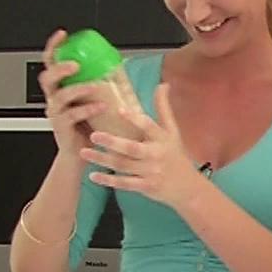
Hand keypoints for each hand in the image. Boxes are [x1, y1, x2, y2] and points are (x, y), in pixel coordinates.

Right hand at [36, 29, 104, 158]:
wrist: (82, 153)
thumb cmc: (89, 124)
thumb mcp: (93, 98)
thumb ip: (99, 83)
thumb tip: (119, 65)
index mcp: (60, 86)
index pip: (51, 62)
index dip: (54, 47)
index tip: (63, 35)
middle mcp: (54, 97)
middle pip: (47, 77)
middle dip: (60, 68)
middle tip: (75, 65)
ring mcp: (56, 112)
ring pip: (59, 96)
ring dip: (77, 88)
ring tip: (94, 86)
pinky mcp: (61, 127)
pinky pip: (71, 115)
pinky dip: (87, 108)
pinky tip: (101, 106)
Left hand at [81, 83, 208, 209]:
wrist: (187, 187)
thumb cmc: (175, 154)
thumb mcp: (172, 130)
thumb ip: (163, 108)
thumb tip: (163, 84)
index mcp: (162, 138)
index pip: (148, 126)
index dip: (135, 119)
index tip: (119, 110)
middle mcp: (156, 154)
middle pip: (132, 148)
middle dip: (112, 142)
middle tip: (93, 135)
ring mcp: (151, 172)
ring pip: (123, 165)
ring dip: (102, 160)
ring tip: (83, 152)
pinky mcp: (145, 186)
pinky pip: (124, 183)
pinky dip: (108, 180)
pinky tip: (93, 175)